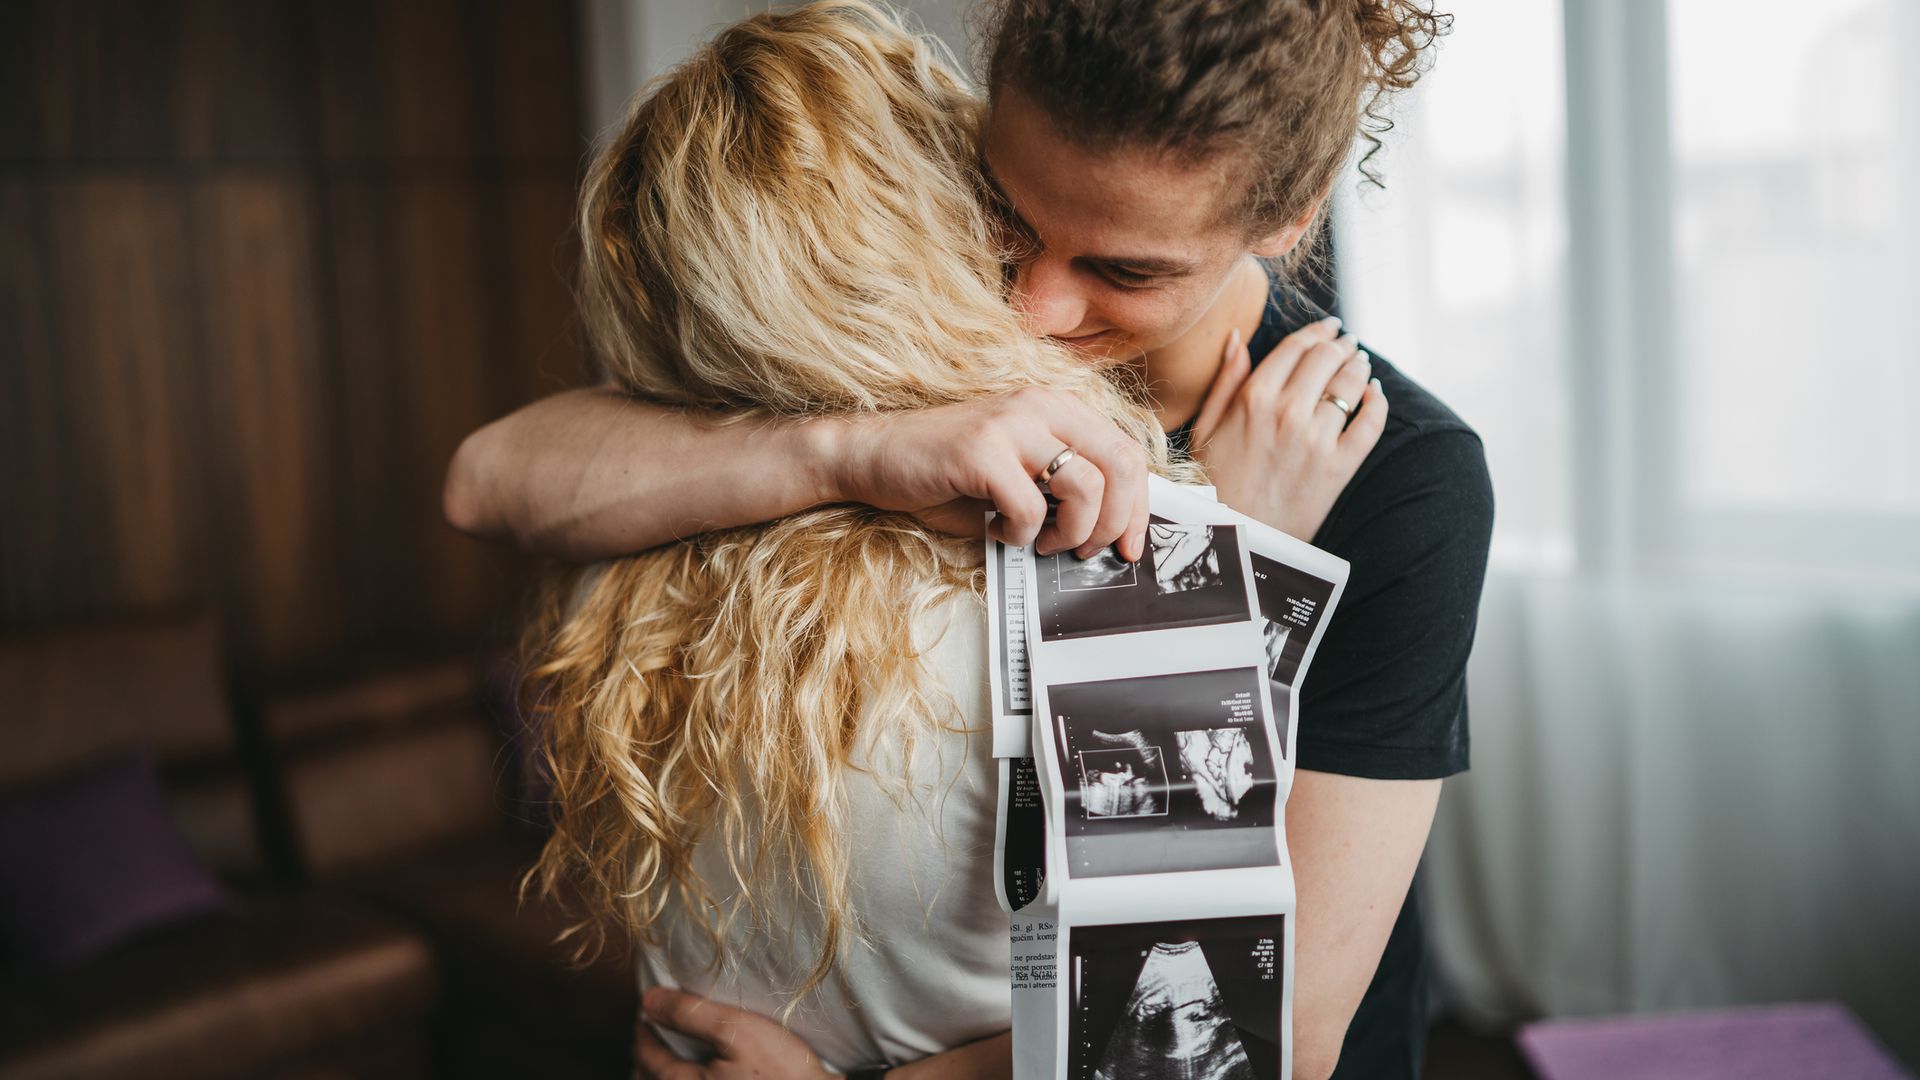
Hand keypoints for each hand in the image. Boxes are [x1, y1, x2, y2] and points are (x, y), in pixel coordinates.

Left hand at [633, 987, 834, 1079]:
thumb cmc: (782, 1075)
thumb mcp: (738, 1032)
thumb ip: (690, 1014)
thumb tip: (650, 1000)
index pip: (645, 1054)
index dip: (642, 1028)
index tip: (646, 1011)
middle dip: (646, 1057)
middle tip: (654, 1034)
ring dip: (663, 1075)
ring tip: (673, 1057)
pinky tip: (706, 1074)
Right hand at [822, 386, 1150, 560]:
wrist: (873, 457)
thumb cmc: (945, 473)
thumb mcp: (1016, 475)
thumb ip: (1061, 490)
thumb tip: (1109, 530)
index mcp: (1056, 408)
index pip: (1126, 452)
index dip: (1138, 507)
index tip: (1130, 545)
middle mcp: (1040, 406)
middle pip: (1120, 465)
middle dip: (1116, 523)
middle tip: (1089, 551)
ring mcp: (1011, 424)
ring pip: (1086, 487)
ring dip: (1071, 533)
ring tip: (1041, 542)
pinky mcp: (982, 450)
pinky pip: (1031, 509)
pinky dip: (1020, 535)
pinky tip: (997, 530)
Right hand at [1188, 317, 1386, 540]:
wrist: (1233, 539)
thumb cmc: (1212, 484)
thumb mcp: (1205, 428)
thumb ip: (1225, 381)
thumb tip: (1236, 337)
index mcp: (1253, 398)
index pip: (1296, 347)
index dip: (1317, 331)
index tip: (1328, 327)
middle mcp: (1287, 413)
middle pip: (1327, 358)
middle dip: (1340, 344)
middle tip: (1347, 343)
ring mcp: (1316, 440)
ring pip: (1350, 385)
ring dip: (1359, 366)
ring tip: (1360, 362)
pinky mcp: (1338, 467)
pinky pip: (1370, 424)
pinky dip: (1377, 402)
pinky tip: (1374, 393)